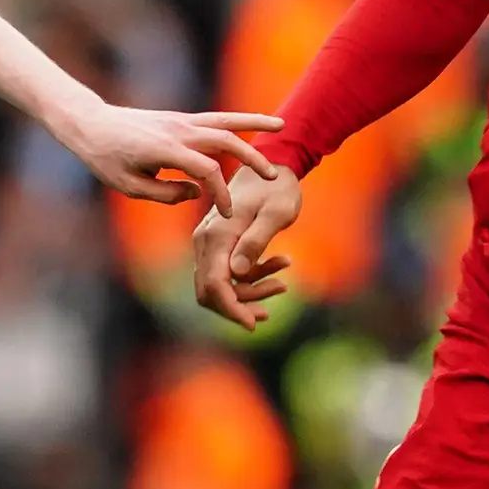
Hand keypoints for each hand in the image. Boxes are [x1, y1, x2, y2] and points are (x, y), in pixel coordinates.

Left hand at [58, 101, 283, 203]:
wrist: (91, 124)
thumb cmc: (106, 159)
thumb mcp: (130, 186)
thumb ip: (166, 194)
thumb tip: (198, 193)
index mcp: (165, 150)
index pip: (206, 171)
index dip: (221, 193)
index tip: (228, 213)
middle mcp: (178, 131)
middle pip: (225, 141)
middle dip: (251, 159)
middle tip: (273, 178)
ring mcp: (181, 121)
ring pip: (225, 121)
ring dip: (254, 124)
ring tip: (282, 127)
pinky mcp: (181, 119)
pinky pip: (216, 118)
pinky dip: (238, 119)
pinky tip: (257, 122)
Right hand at [189, 164, 305, 328]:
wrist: (274, 165)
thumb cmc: (278, 188)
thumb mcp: (275, 213)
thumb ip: (255, 242)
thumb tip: (237, 273)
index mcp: (217, 236)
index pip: (214, 286)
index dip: (232, 309)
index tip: (255, 324)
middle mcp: (205, 241)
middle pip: (209, 292)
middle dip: (240, 306)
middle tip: (273, 304)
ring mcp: (208, 243)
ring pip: (219, 286)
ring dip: (250, 292)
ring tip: (283, 281)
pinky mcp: (217, 245)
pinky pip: (227, 274)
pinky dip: (250, 279)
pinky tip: (279, 268)